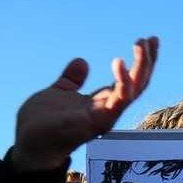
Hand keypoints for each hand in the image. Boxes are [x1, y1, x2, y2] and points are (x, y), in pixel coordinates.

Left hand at [12, 36, 158, 171]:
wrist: (31, 143)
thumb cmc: (44, 123)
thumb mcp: (60, 92)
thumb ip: (72, 79)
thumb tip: (82, 61)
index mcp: (103, 102)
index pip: (130, 80)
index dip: (141, 62)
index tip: (147, 41)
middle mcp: (110, 109)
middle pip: (139, 83)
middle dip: (148, 61)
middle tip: (151, 39)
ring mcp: (107, 115)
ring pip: (135, 89)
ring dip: (142, 66)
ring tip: (141, 44)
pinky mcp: (99, 121)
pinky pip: (118, 100)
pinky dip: (123, 81)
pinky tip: (119, 62)